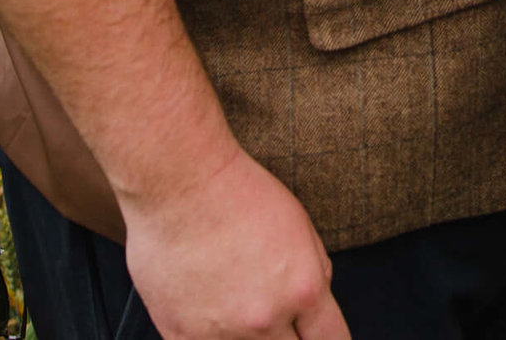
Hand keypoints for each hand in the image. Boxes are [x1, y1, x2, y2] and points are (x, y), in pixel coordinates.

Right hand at [123, 150, 348, 339]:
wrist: (179, 182)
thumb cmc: (237, 191)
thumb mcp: (300, 226)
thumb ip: (314, 274)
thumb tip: (315, 306)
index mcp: (303, 290)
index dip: (325, 339)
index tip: (315, 335)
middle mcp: (265, 319)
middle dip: (288, 337)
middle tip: (271, 313)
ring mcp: (221, 332)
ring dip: (247, 337)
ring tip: (235, 305)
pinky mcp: (181, 334)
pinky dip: (211, 337)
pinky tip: (208, 312)